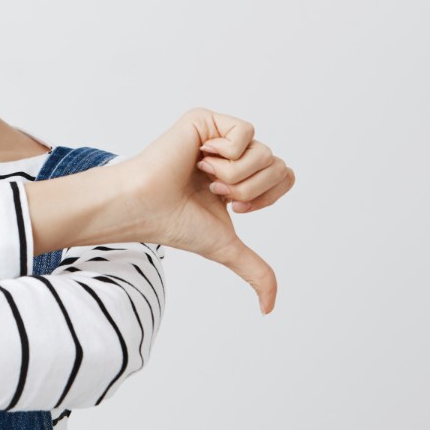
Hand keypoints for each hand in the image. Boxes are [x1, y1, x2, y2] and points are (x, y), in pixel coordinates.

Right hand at [121, 108, 295, 314]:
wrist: (147, 207)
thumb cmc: (175, 224)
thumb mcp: (226, 247)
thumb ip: (255, 272)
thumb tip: (269, 309)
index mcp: (239, 177)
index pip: (283, 176)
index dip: (265, 196)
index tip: (234, 207)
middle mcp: (232, 154)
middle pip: (277, 165)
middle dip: (249, 190)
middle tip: (215, 193)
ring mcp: (219, 135)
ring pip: (263, 152)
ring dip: (233, 176)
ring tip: (203, 178)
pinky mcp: (206, 120)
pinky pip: (245, 133)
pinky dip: (225, 155)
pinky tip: (198, 160)